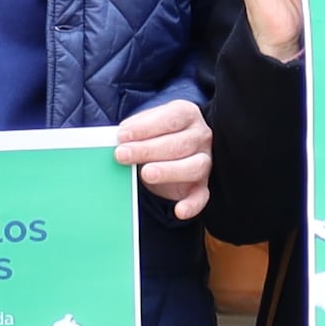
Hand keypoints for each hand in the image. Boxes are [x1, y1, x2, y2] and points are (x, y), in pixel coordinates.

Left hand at [112, 97, 210, 220]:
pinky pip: (202, 196)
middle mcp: (200, 136)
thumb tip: (120, 137)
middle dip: (148, 150)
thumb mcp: (146, 125)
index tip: (122, 136)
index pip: (170, 119)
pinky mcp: (202, 185)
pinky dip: (192, 205)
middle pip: (180, 143)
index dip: (145, 128)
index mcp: (186, 114)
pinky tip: (179, 211)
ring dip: (168, 171)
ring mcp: (205, 161)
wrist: (171, 150)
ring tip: (146, 174)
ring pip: (194, 166)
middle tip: (122, 155)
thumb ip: (134, 128)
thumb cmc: (156, 135)